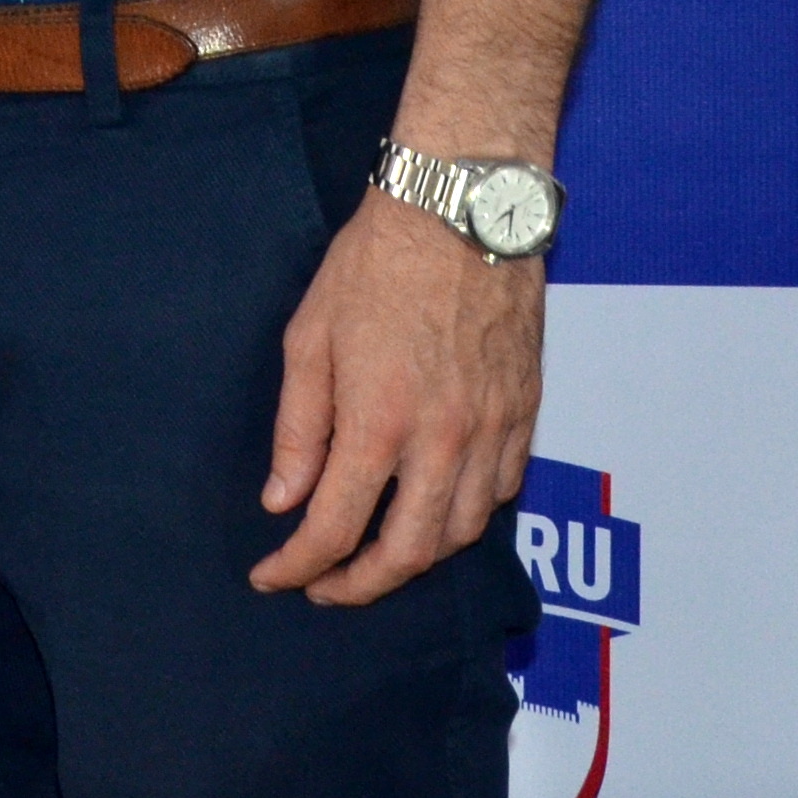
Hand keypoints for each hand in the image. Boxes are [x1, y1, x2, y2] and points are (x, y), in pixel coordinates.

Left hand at [250, 187, 540, 605]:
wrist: (461, 211)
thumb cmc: (375, 265)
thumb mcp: (309, 338)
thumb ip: (299, 428)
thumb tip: (284, 500)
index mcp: (379, 421)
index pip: (334, 527)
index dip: (298, 565)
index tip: (272, 576)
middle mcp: (443, 440)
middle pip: (407, 553)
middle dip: (360, 585)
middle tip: (325, 586)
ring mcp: (491, 431)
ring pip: (460, 532)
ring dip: (415, 558)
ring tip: (375, 553)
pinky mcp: (525, 415)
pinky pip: (501, 493)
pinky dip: (464, 517)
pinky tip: (434, 509)